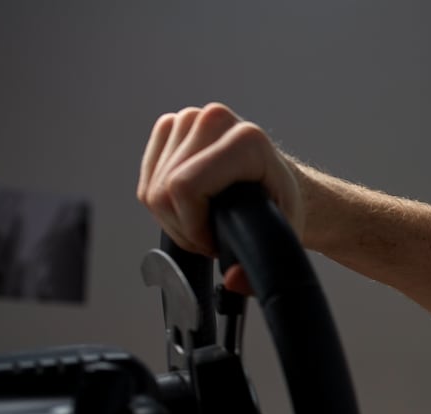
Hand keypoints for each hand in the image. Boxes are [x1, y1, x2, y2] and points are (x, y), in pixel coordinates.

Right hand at [137, 103, 304, 258]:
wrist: (280, 181)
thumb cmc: (281, 204)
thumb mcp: (283, 236)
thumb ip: (261, 270)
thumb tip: (233, 278)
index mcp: (247, 141)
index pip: (184, 187)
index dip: (193, 227)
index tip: (215, 241)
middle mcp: (216, 120)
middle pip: (163, 190)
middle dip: (183, 227)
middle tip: (210, 237)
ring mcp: (190, 118)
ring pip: (152, 187)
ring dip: (172, 218)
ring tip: (203, 223)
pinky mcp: (171, 126)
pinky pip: (147, 177)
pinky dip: (162, 202)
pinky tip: (189, 206)